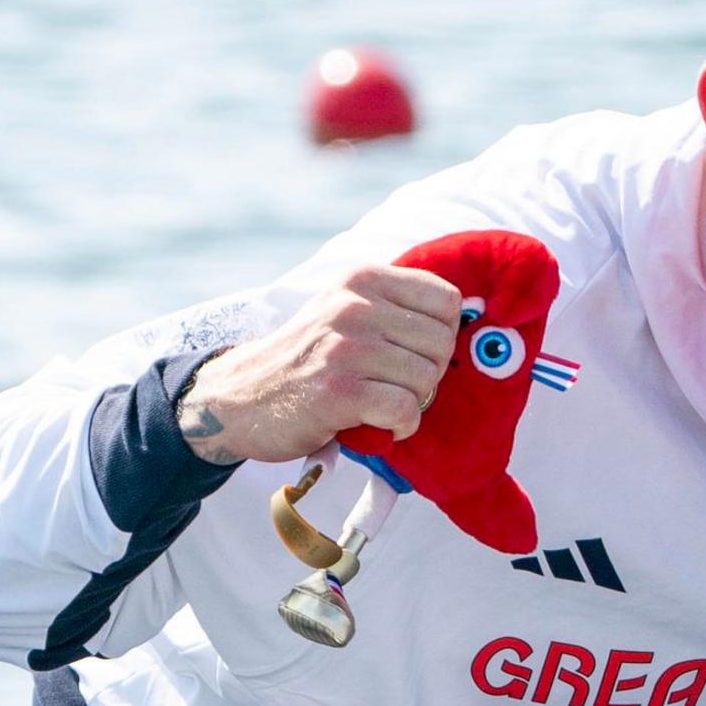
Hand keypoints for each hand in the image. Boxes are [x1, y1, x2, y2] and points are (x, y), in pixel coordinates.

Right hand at [176, 263, 465, 465]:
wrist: (242, 397)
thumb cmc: (308, 358)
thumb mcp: (345, 310)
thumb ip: (395, 307)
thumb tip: (464, 320)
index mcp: (362, 279)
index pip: (446, 299)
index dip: (442, 333)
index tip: (414, 352)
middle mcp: (354, 306)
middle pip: (441, 342)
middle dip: (428, 372)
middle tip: (394, 384)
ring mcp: (345, 348)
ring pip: (426, 378)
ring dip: (413, 402)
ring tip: (382, 403)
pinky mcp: (339, 392)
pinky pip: (405, 410)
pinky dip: (403, 426)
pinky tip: (383, 425)